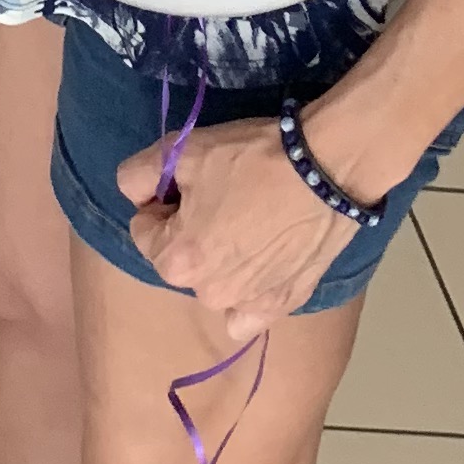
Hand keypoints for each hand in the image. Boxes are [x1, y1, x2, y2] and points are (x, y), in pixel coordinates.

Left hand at [119, 116, 354, 339]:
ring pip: (214, 281)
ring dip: (220, 258)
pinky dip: (249, 294)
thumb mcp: (182, 150)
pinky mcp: (284, 304)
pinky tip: (262, 265)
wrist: (327, 168)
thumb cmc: (251, 159)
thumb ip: (137, 174)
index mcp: (177, 261)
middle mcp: (208, 294)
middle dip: (190, 231)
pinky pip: (249, 313)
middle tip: (224, 197)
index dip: (162, 201)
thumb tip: (136, 194)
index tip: (191, 183)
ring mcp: (248, 304)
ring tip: (251, 220)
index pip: (143, 229)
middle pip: (180, 258)